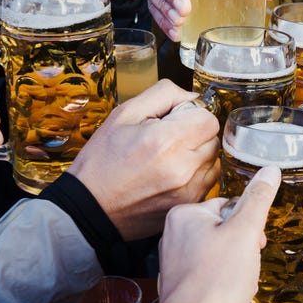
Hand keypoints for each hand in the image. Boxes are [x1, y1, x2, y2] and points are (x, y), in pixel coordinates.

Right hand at [67, 80, 220, 240]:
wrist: (89, 208)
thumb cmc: (102, 161)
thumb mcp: (124, 114)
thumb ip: (164, 94)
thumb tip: (192, 96)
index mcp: (167, 142)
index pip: (208, 118)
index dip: (191, 115)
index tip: (173, 121)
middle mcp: (183, 168)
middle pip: (212, 138)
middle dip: (194, 133)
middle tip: (166, 139)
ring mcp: (189, 191)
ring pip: (213, 160)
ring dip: (197, 154)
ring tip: (168, 158)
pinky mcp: (189, 205)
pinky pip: (207, 181)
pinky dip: (195, 174)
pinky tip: (170, 174)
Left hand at [142, 166, 279, 302]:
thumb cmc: (217, 281)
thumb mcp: (245, 233)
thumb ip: (258, 199)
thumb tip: (270, 170)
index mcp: (184, 214)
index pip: (228, 205)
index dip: (249, 225)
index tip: (254, 242)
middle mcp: (172, 234)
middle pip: (223, 229)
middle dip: (242, 247)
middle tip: (246, 265)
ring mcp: (174, 261)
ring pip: (218, 252)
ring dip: (235, 266)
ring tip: (237, 282)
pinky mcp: (179, 284)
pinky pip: (208, 273)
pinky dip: (222, 282)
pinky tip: (229, 295)